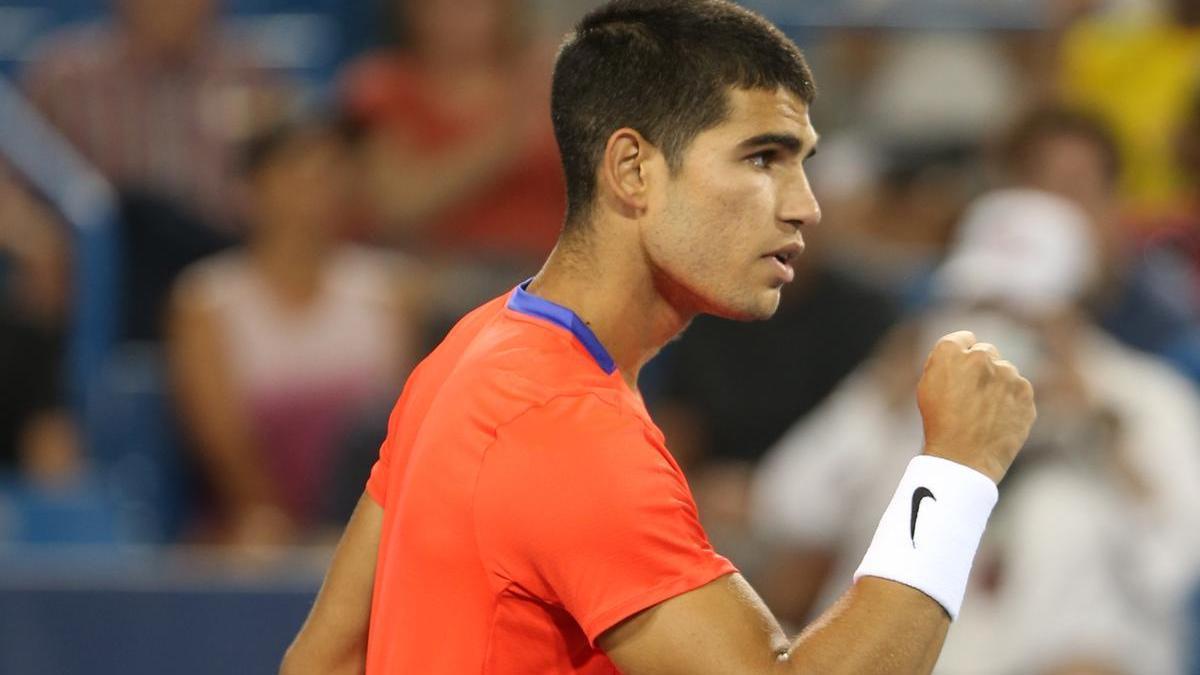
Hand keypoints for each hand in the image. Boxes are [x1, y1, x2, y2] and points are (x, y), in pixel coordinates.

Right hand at [917, 330, 1036, 482]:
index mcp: (950, 351)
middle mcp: (981, 356)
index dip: (961, 356)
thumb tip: (964, 352)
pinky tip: (997, 419)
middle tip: (971, 395)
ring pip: (1005, 372)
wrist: (963, 458)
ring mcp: (1007, 374)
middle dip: (981, 368)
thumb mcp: (928, 386)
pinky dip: (1011, 401)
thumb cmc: (939, 423)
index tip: (960, 372)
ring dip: (998, 385)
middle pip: (986, 352)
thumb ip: (946, 362)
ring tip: (983, 412)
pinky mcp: (1025, 393)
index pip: (964, 339)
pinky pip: (1019, 390)